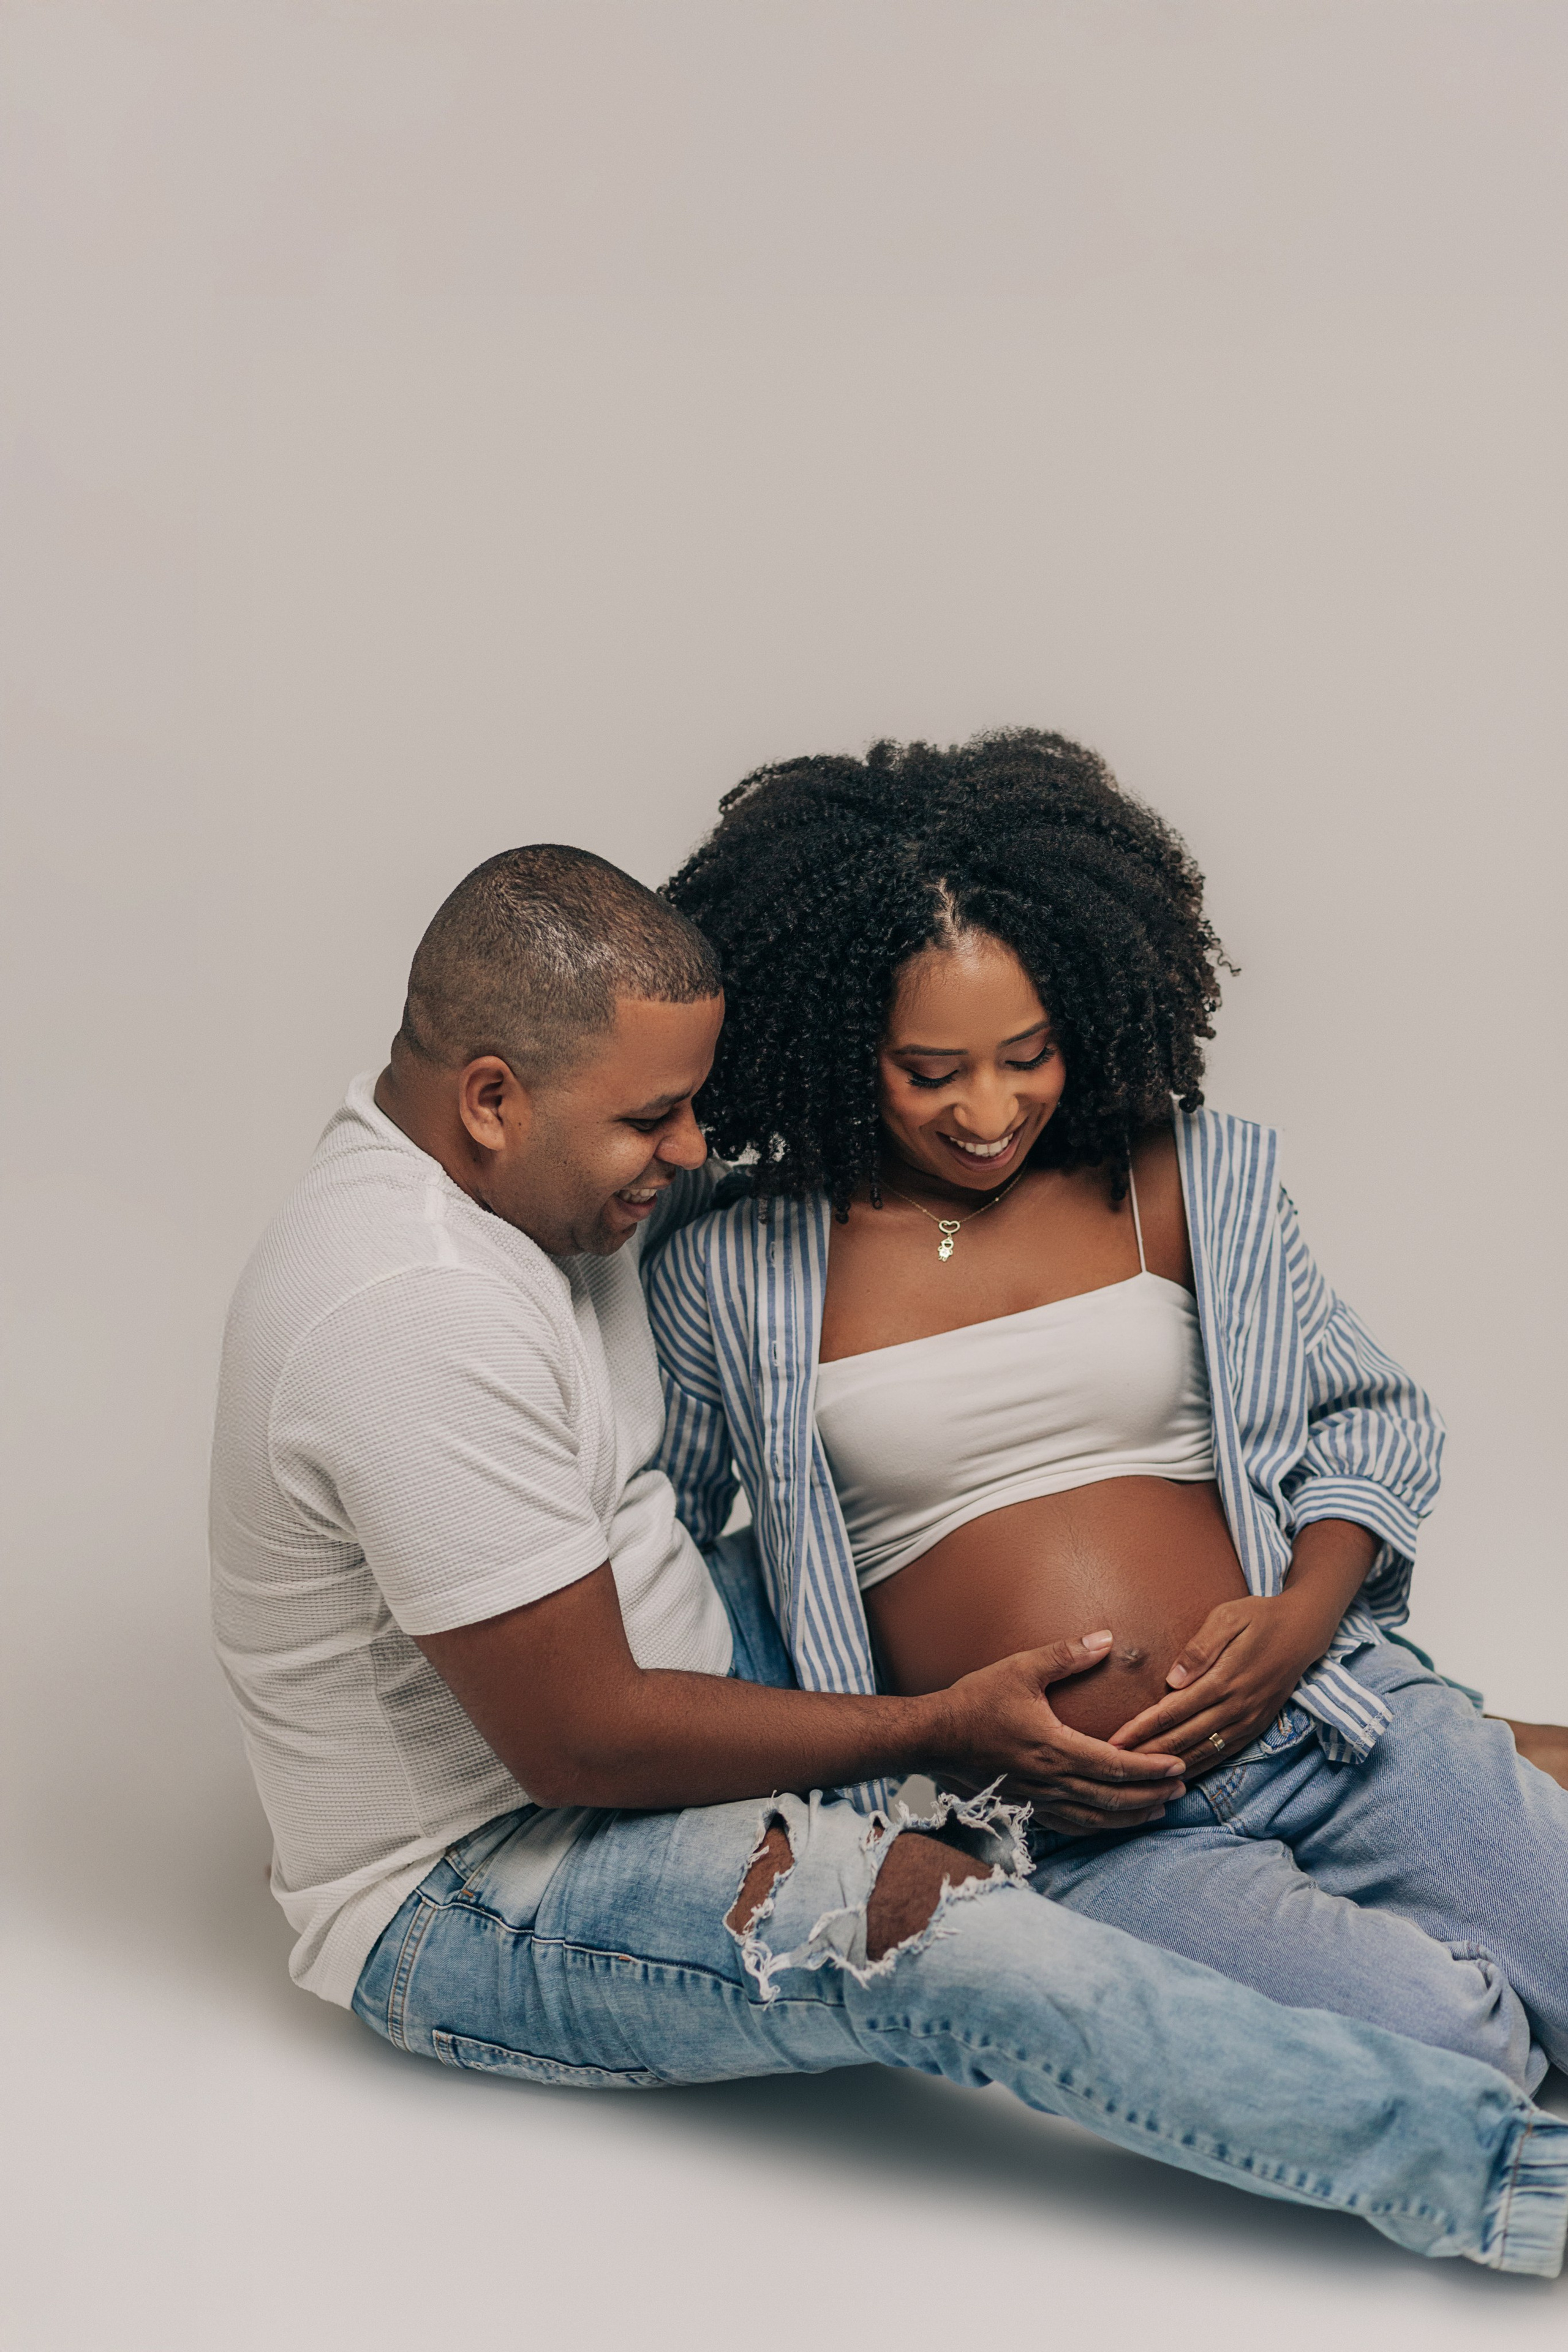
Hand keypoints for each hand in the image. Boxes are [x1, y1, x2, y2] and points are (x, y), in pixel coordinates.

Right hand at [929, 1631, 1187, 1832]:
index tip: (1179, 1765)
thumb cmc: (976, 1701)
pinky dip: (1098, 1826)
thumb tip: (1106, 1638)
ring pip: (1095, 1817)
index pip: (1115, 1764)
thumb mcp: (1022, 1668)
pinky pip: (1070, 1825)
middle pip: (1113, 1797)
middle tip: (1182, 1789)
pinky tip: (1110, 1822)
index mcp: (1055, 1747)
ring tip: (1158, 1810)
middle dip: (1151, 1794)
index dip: (1151, 1768)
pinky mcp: (1025, 1804)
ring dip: (1130, 1816)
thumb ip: (1066, 1655)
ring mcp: (1038, 1797)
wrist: (933, 1737)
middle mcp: (1051, 1779)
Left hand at [1107, 1594, 1318, 1767]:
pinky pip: (1223, 1754)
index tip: (1115, 1740)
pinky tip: (1177, 1776)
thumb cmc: (1258, 1617)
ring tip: (1138, 1777)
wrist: (1302, 1631)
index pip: (1173, 1711)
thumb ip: (1200, 1649)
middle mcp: (1236, 1706)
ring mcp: (1248, 1720)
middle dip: (1146, 1753)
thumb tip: (1173, 1679)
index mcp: (1224, 1679)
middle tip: (1114, 1764)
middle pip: (1183, 1737)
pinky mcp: (1255, 1727)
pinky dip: (1198, 1767)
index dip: (1142, 1728)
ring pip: (1202, 1752)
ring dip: (1168, 1766)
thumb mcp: (1228, 1617)